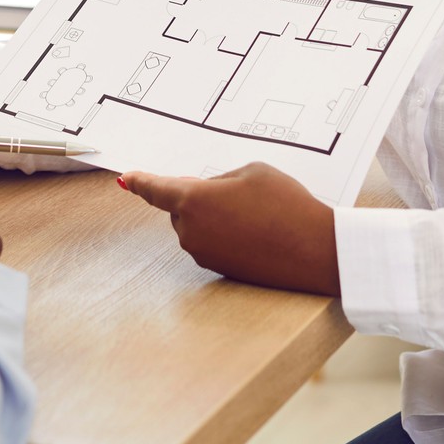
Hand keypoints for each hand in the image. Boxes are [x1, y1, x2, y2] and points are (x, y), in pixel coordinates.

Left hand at [122, 163, 339, 295]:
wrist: (317, 251)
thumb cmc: (286, 205)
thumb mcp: (252, 172)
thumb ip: (221, 180)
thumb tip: (210, 196)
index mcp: (193, 201)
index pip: (157, 190)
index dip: (141, 182)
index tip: (127, 179)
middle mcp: (192, 232)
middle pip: (184, 208)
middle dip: (204, 198)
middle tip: (242, 194)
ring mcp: (205, 255)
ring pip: (201, 226)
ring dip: (219, 218)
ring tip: (259, 215)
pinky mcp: (221, 270)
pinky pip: (215, 244)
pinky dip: (230, 235)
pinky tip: (260, 232)